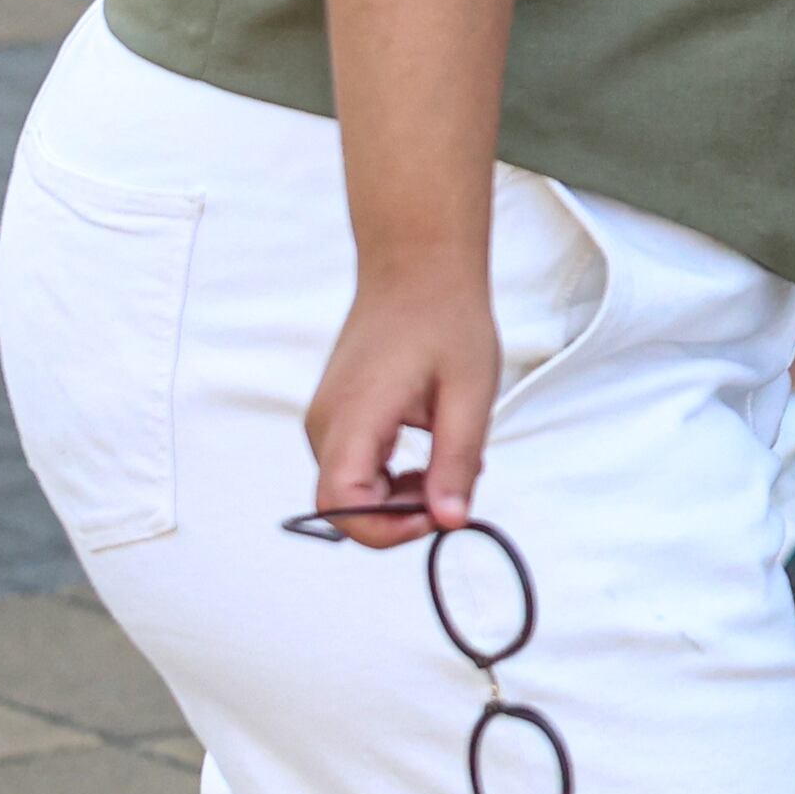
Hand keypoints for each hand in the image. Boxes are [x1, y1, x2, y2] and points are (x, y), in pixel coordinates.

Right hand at [301, 250, 499, 549]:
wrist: (418, 264)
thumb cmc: (445, 317)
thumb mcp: (469, 393)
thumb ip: (456, 462)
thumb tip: (450, 522)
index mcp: (352, 417)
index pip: (341, 506)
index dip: (387, 528)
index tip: (439, 515)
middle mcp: (325, 423)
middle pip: (345, 505)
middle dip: (401, 514)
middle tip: (456, 488)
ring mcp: (327, 417)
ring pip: (352, 487)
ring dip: (400, 494)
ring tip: (452, 460)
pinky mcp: (337, 412)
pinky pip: (356, 463)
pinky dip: (393, 472)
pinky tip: (434, 448)